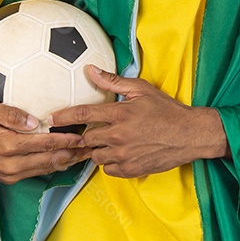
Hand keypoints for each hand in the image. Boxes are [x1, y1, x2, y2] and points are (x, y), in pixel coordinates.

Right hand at [0, 95, 89, 184]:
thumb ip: (10, 114)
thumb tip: (33, 120)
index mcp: (8, 146)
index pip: (46, 144)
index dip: (68, 140)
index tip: (85, 133)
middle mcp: (11, 164)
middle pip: (51, 160)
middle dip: (74, 154)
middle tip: (94, 146)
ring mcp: (10, 173)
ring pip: (45, 169)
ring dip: (66, 162)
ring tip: (85, 154)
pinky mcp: (7, 178)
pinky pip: (35, 172)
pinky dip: (51, 166)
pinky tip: (62, 159)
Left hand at [47, 65, 228, 178]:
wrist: (189, 135)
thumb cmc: (166, 109)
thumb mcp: (141, 90)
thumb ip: (113, 82)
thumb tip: (90, 70)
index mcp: (120, 114)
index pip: (83, 115)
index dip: (63, 116)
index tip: (50, 118)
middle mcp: (118, 136)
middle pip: (86, 139)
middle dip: (85, 135)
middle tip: (92, 131)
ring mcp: (124, 155)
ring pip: (95, 155)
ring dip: (98, 149)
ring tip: (111, 141)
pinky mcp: (130, 170)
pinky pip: (108, 169)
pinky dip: (110, 162)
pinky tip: (120, 152)